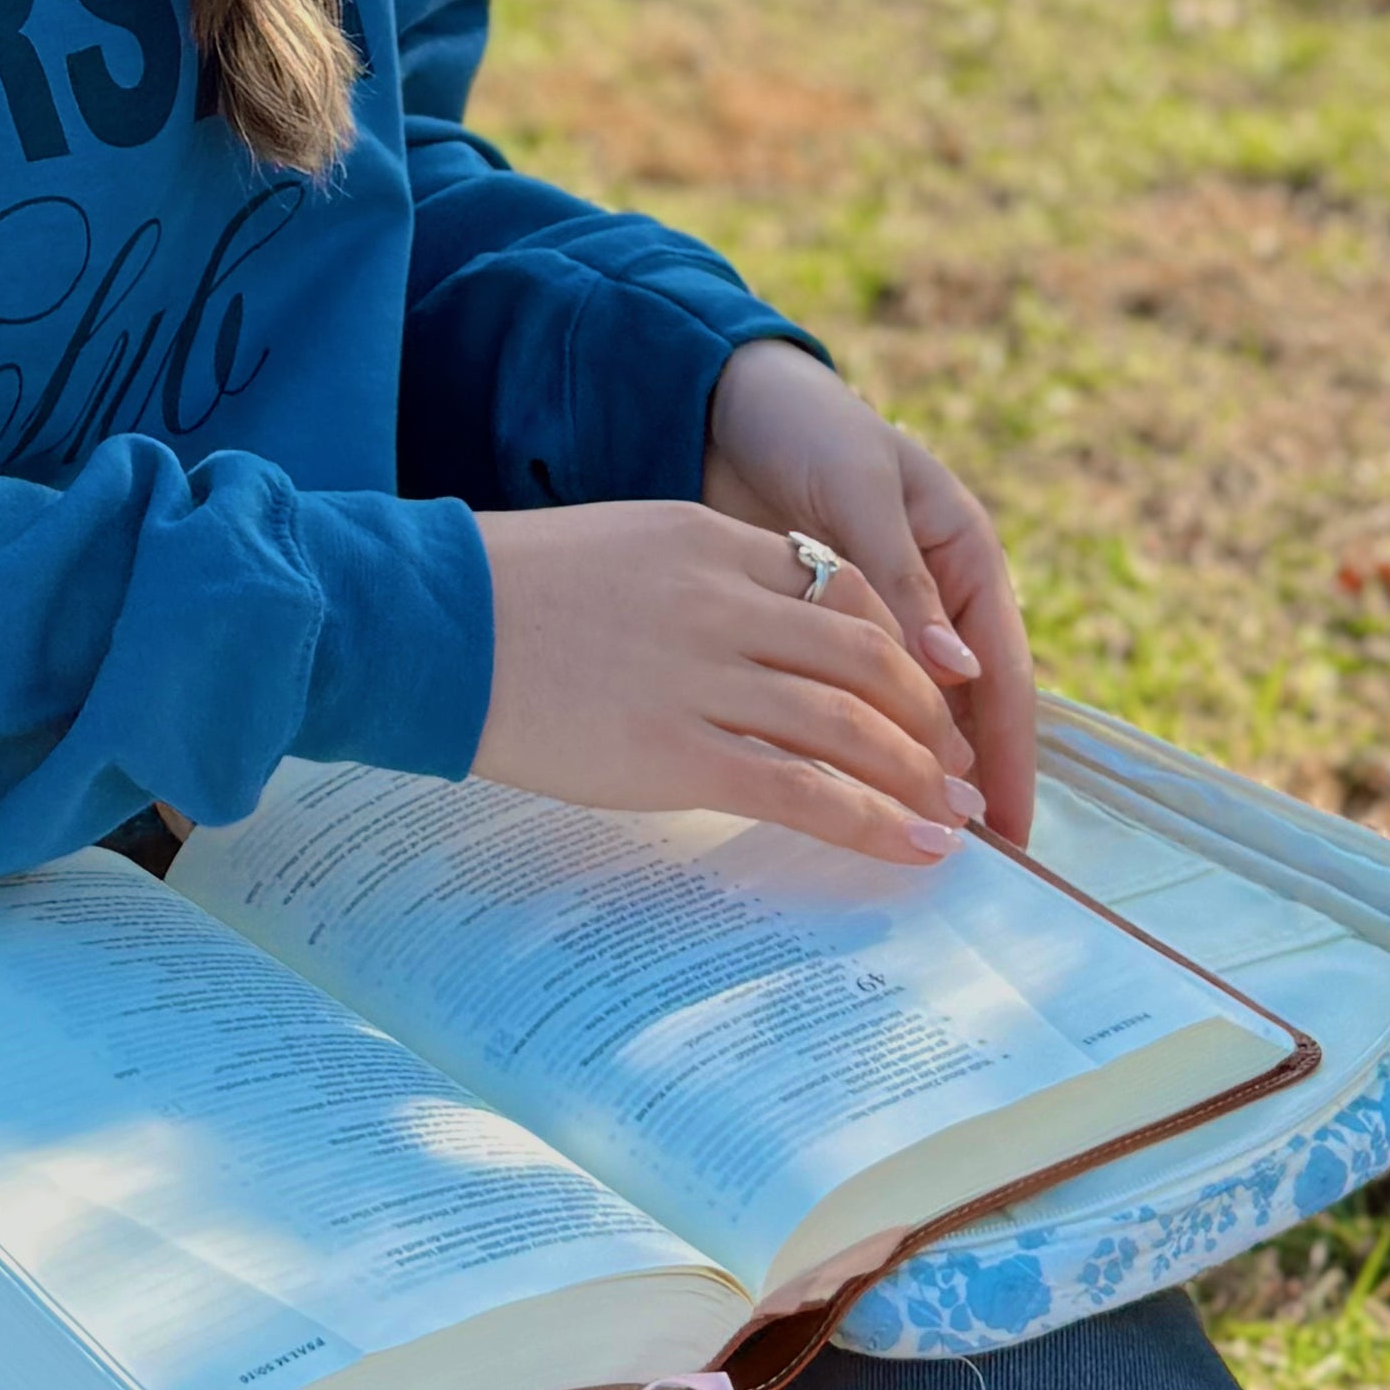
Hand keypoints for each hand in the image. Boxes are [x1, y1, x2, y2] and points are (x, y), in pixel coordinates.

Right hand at [469, 504, 988, 867]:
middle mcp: (728, 603)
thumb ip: (694, 584)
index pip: (845, 591)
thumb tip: (744, 641)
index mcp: (714, 543)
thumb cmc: (504, 594)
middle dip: (930, 719)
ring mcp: (708, 677)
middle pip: (869, 659)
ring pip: (852, 726)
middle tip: (959, 765)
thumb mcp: (620, 552)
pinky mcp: (680, 752)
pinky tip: (913, 846)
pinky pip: (805, 789)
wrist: (429, 623)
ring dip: (920, 777)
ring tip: (955, 816)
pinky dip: (874, 822)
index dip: (902, 648)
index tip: (927, 692)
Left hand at [702, 342, 1038, 838]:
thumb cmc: (808, 429)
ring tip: (913, 840)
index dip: (1008, 752)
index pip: (1004, 674)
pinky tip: (844, 794)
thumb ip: (901, 579)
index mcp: (966, 557)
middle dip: (969, 778)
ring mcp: (884, 615)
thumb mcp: (859, 493)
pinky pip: (854, 697)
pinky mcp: (825, 628)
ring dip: (915, 769)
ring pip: (913, 709)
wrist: (729, 400)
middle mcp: (936, 595)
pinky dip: (857, 743)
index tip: (1008, 825)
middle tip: (965, 858)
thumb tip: (959, 672)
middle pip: (967, 705)